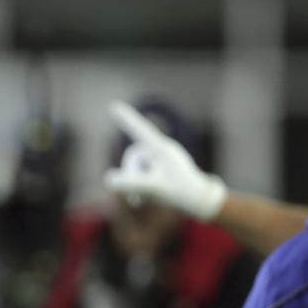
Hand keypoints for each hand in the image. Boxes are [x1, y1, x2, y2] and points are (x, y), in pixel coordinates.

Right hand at [104, 100, 227, 220]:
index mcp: (161, 148)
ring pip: (137, 166)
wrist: (199, 199)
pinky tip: (143, 201)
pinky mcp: (163, 165)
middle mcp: (161, 148)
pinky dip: (139, 185)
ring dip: (134, 184)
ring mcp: (162, 157)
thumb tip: (107, 179)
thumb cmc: (178, 192)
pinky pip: (144, 170)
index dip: (126, 118)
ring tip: (141, 201)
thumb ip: (130, 183)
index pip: (140, 129)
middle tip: (135, 199)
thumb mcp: (152, 189)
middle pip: (133, 156)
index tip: (113, 105)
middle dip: (130, 176)